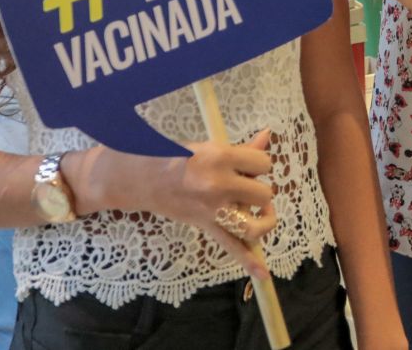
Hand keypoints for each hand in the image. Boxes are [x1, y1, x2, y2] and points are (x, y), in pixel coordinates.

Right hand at [76, 131, 278, 279]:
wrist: (144, 177)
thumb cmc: (179, 157)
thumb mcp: (211, 148)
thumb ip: (243, 149)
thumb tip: (267, 135)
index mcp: (221, 157)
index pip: (263, 163)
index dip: (260, 164)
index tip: (248, 165)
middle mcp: (219, 184)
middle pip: (264, 194)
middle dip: (259, 190)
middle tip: (246, 186)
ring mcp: (213, 209)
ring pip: (255, 225)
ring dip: (263, 221)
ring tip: (260, 214)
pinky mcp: (206, 226)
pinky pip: (231, 247)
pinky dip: (248, 261)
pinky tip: (262, 275)